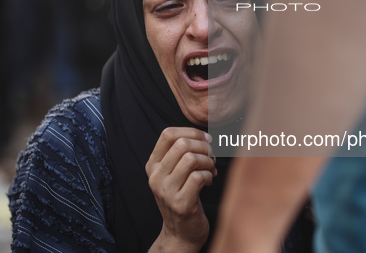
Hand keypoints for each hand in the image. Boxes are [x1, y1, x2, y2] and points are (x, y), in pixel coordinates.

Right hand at [146, 127, 216, 252]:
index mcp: (153, 165)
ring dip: (208, 161)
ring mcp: (166, 191)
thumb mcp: (174, 174)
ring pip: (191, 159)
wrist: (181, 233)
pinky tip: (209, 182)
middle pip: (182, 144)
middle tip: (212, 157)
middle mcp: (156, 177)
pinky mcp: (180, 204)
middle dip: (204, 147)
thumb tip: (204, 136)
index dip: (191, 132)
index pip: (167, 134)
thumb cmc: (183, 197)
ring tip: (211, 169)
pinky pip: (199, 177)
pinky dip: (209, 176)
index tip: (206, 139)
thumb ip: (182, 154)